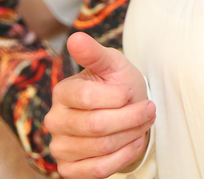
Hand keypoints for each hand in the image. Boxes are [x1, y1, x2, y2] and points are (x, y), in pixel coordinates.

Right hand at [44, 33, 155, 178]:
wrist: (123, 113)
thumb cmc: (118, 85)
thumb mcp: (112, 64)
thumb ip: (94, 53)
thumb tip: (75, 38)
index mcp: (62, 92)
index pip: (88, 98)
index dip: (117, 97)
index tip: (131, 92)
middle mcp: (54, 121)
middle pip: (97, 125)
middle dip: (131, 117)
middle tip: (149, 109)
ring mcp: (60, 147)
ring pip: (102, 147)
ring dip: (132, 135)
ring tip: (143, 122)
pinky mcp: (69, 169)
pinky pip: (99, 170)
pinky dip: (124, 156)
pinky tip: (133, 141)